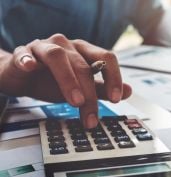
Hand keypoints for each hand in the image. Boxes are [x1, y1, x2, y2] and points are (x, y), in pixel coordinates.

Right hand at [0, 34, 131, 127]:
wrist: (24, 76)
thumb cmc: (54, 80)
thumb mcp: (82, 87)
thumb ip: (103, 89)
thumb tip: (128, 91)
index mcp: (84, 51)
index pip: (106, 58)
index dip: (114, 77)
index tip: (116, 98)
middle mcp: (67, 46)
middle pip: (83, 65)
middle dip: (90, 94)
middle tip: (92, 117)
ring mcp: (44, 47)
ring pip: (58, 57)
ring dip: (68, 80)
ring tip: (75, 101)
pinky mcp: (23, 54)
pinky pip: (25, 54)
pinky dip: (28, 60)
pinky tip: (31, 68)